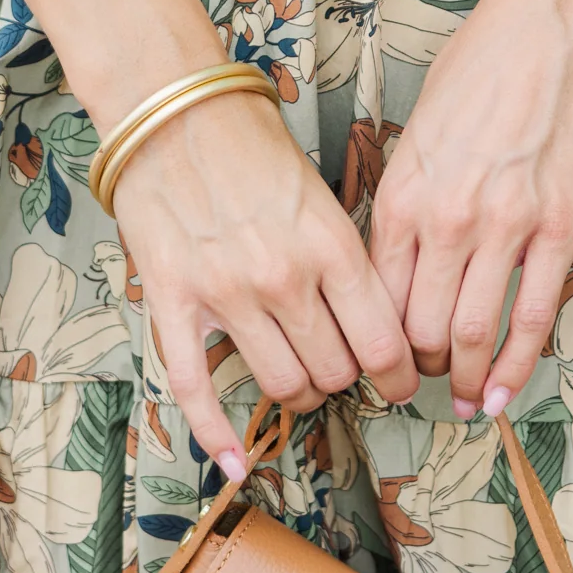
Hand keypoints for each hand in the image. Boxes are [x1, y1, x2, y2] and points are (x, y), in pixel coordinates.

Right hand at [110, 90, 417, 478]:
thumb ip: (345, 260)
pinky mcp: (172, 301)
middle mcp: (284, 276)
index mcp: (331, 244)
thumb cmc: (252, 143)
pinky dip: (217, 435)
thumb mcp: (322, 194)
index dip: (399, 375)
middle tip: (342, 367)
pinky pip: (195, 388)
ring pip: (281, 385)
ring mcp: (225, 293)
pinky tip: (234, 463)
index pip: (384, 342)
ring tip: (297, 378)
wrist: (173, 109)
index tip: (400, 382)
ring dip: (296, 394)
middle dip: (345, 380)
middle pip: (335, 372)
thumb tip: (372, 322)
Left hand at [369, 0, 572, 420]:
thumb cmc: (476, 76)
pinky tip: (504, 394)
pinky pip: (532, 318)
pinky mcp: (557, 230)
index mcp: (402, 195)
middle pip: (419, 328)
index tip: (383, 362)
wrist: (546, 37)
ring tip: (465, 397)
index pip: (375, 299)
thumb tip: (388, 267)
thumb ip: (400, 203)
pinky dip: (515, 369)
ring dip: (465, 380)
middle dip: (418, 369)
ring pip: (472, 335)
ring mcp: (505, 228)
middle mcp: (446, 219)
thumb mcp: (413, 137)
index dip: (376, 344)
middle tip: (426, 381)